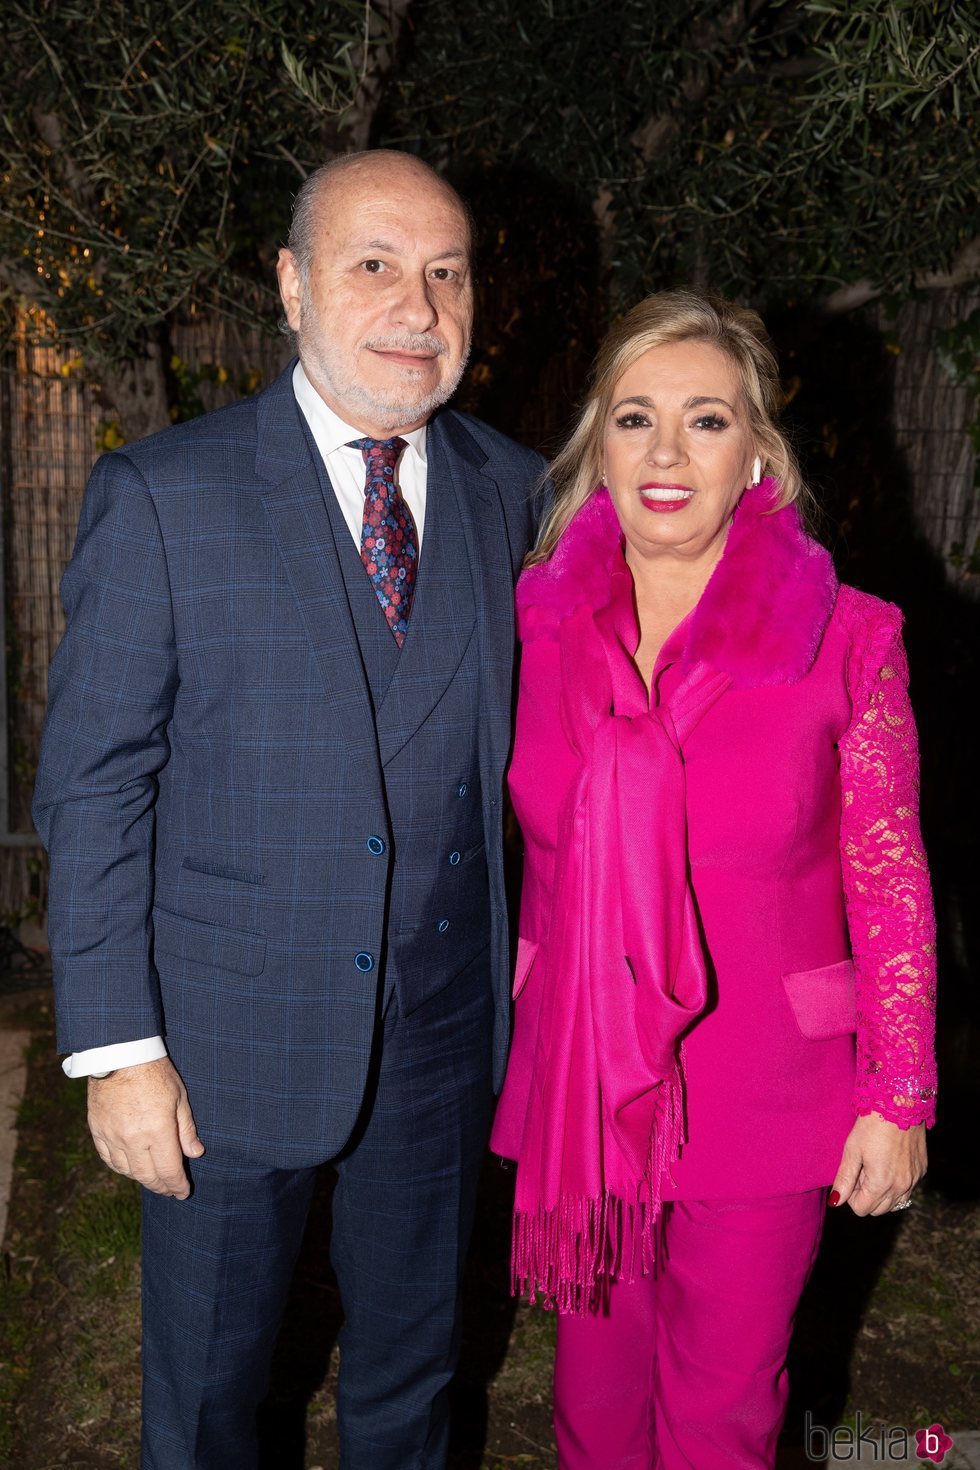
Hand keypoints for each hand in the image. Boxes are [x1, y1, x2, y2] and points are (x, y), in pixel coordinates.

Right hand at [88, 1056, 204, 1198]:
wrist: (120, 1054)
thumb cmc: (155, 1072)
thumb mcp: (180, 1097)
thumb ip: (186, 1129)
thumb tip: (196, 1153)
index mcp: (157, 1131)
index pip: (169, 1171)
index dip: (177, 1186)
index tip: (183, 1192)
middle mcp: (133, 1139)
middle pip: (147, 1176)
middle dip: (161, 1187)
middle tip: (170, 1190)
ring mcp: (112, 1136)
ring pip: (127, 1171)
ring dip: (142, 1179)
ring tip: (153, 1179)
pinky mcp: (97, 1130)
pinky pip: (109, 1159)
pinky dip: (121, 1167)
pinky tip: (130, 1168)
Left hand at [830, 1112, 925, 1216]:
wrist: (900, 1104)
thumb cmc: (872, 1125)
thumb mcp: (852, 1150)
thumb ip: (844, 1179)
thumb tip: (836, 1201)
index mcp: (882, 1183)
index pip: (861, 1209)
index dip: (852, 1195)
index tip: (852, 1175)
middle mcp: (902, 1186)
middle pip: (878, 1210)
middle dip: (866, 1195)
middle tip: (862, 1170)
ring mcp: (914, 1179)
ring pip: (895, 1203)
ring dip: (882, 1192)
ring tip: (875, 1167)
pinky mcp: (922, 1170)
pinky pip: (907, 1190)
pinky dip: (896, 1184)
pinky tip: (889, 1162)